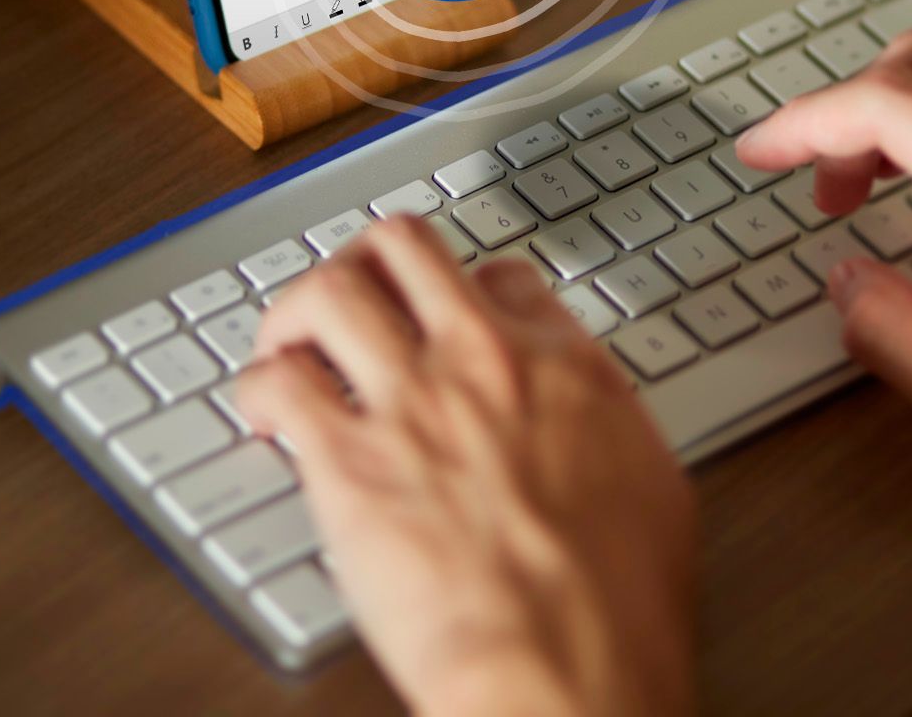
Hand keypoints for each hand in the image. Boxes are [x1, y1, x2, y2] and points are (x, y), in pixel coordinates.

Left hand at [238, 218, 696, 716]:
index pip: (501, 279)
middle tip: (352, 293)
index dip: (465, 293)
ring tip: (288, 344)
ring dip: (297, 311)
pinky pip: (279, 383)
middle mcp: (482, 361)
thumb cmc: (614, 607)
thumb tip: (594, 433)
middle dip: (367, 262)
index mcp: (563, 365)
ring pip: (330, 291)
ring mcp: (411, 401)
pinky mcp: (346, 459)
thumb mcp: (650, 486)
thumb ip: (606, 432)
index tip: (446, 317)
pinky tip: (265, 414)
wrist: (563, 663)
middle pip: (405, 248)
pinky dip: (261, 389)